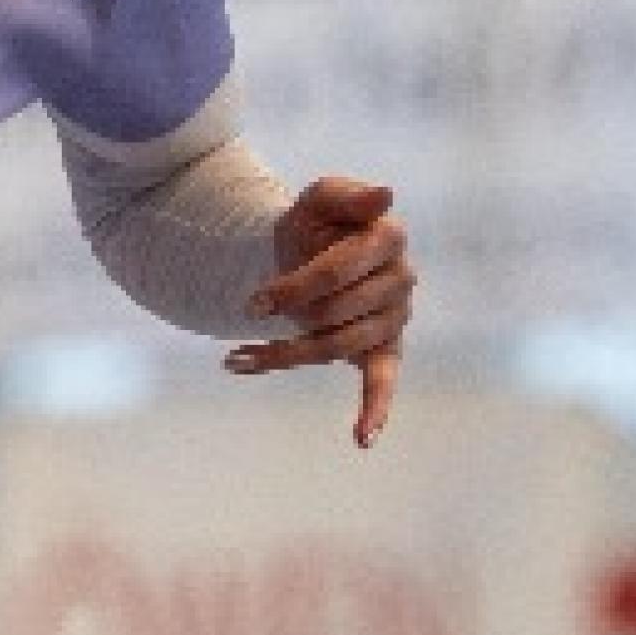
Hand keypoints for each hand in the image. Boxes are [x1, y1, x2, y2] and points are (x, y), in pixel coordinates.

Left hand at [227, 173, 413, 446]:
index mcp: (389, 238)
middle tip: (245, 313)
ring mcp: (396, 318)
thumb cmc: (315, 223)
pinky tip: (361, 439)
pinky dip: (375, 413)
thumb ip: (347, 195)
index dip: (290, 289)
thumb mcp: (320, 199)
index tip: (251, 304)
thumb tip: (386, 195)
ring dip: (283, 356)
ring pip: (335, 349)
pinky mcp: (386, 349)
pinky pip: (385, 384)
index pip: (335, 274)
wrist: (308, 250)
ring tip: (234, 359)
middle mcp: (402, 279)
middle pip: (331, 315)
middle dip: (284, 317)